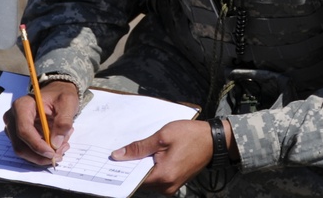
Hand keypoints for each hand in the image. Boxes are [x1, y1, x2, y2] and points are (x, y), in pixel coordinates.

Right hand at [2, 80, 78, 165]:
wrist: (57, 96)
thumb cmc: (60, 96)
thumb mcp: (68, 103)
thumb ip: (64, 121)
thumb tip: (56, 143)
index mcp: (22, 105)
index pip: (24, 130)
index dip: (37, 145)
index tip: (52, 153)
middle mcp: (13, 118)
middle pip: (21, 145)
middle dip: (41, 155)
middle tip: (60, 154)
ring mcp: (14, 129)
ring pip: (24, 152)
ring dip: (43, 156)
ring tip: (62, 146)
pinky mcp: (19, 137)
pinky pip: (28, 151)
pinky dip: (43, 154)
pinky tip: (57, 145)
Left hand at [111, 119, 225, 194]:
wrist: (212, 140)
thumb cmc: (190, 135)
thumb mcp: (162, 136)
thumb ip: (139, 148)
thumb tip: (118, 155)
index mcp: (163, 176)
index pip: (134, 178)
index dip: (122, 169)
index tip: (110, 160)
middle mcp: (166, 187)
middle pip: (140, 180)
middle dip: (130, 167)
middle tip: (121, 152)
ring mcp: (171, 187)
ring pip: (147, 180)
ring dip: (140, 167)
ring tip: (135, 151)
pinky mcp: (175, 183)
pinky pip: (156, 178)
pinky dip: (149, 168)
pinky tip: (148, 155)